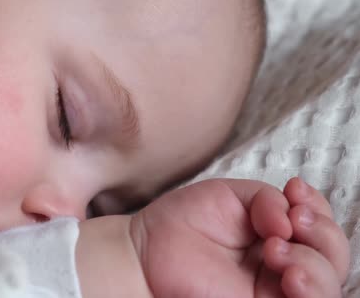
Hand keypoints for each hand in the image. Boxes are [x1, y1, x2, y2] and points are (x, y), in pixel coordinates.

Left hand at [130, 177, 349, 297]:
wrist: (146, 250)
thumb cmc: (183, 221)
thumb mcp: (230, 196)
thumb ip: (267, 200)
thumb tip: (291, 219)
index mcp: (277, 235)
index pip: (320, 228)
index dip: (319, 209)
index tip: (295, 190)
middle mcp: (280, 265)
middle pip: (331, 258)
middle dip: (323, 236)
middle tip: (292, 223)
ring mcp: (271, 291)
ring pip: (326, 286)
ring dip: (315, 264)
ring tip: (278, 249)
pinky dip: (310, 290)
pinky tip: (289, 273)